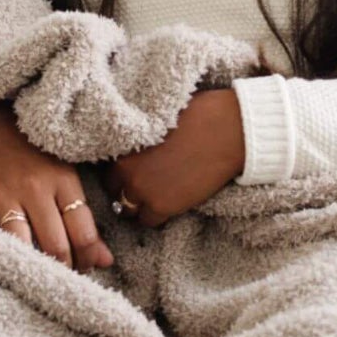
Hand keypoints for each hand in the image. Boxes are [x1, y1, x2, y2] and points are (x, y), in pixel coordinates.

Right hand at [0, 101, 114, 271]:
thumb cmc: (32, 147)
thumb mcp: (64, 170)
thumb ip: (84, 214)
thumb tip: (105, 260)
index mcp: (64, 180)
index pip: (83, 232)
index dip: (89, 258)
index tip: (89, 268)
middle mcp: (36, 189)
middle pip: (55, 245)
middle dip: (64, 269)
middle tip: (66, 277)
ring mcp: (5, 195)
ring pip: (23, 246)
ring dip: (33, 268)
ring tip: (40, 276)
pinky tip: (9, 263)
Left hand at [103, 88, 244, 228]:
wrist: (227, 130)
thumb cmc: (198, 115)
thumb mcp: (158, 119)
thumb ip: (142, 134)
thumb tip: (138, 141)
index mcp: (123, 144)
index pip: (108, 167)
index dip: (122, 169)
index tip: (134, 169)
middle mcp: (125, 170)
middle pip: (114, 189)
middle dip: (126, 188)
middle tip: (145, 184)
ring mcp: (142, 190)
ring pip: (127, 209)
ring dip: (139, 204)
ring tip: (155, 196)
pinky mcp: (161, 206)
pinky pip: (148, 221)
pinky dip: (155, 215)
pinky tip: (168, 203)